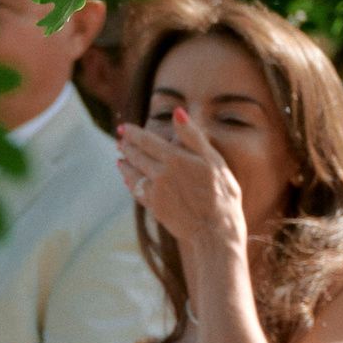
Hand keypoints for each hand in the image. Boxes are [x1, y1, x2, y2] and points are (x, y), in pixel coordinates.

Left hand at [116, 108, 244, 250]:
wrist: (214, 230)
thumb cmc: (222, 193)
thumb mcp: (214, 159)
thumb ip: (193, 136)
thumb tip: (177, 112)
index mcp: (175, 159)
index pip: (147, 141)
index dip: (133, 134)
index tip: (123, 128)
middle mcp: (160, 175)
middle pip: (137, 156)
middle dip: (127, 147)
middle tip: (120, 140)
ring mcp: (154, 192)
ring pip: (133, 174)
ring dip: (125, 164)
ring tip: (120, 158)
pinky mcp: (153, 207)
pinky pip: (136, 191)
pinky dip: (130, 182)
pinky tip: (128, 178)